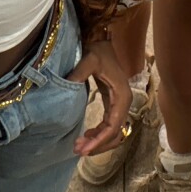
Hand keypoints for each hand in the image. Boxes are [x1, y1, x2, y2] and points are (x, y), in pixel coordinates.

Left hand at [69, 37, 130, 154]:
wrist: (102, 41)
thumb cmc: (98, 50)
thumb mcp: (89, 60)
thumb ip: (78, 74)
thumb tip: (66, 88)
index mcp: (121, 96)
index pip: (112, 126)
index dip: (99, 140)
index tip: (84, 148)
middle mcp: (124, 103)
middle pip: (115, 134)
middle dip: (98, 145)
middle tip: (78, 150)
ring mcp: (119, 104)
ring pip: (113, 132)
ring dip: (99, 142)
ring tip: (80, 146)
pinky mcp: (113, 103)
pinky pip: (109, 125)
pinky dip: (99, 134)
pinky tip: (87, 136)